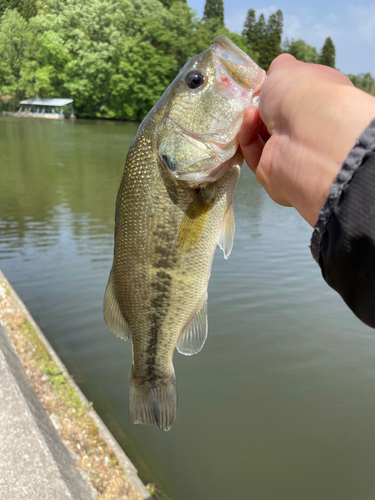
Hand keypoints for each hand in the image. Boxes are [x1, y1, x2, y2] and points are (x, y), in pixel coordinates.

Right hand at [239, 55, 374, 225]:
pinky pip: (255, 154)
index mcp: (322, 103)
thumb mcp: (286, 68)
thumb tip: (275, 73)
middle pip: (278, 120)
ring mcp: (294, 153)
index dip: (280, 89)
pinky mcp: (274, 172)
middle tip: (250, 98)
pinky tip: (250, 119)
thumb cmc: (301, 94)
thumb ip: (278, 69)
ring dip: (253, 122)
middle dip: (261, 108)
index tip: (262, 84)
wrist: (306, 136)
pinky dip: (249, 136)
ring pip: (264, 138)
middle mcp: (310, 129)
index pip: (299, 97)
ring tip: (249, 109)